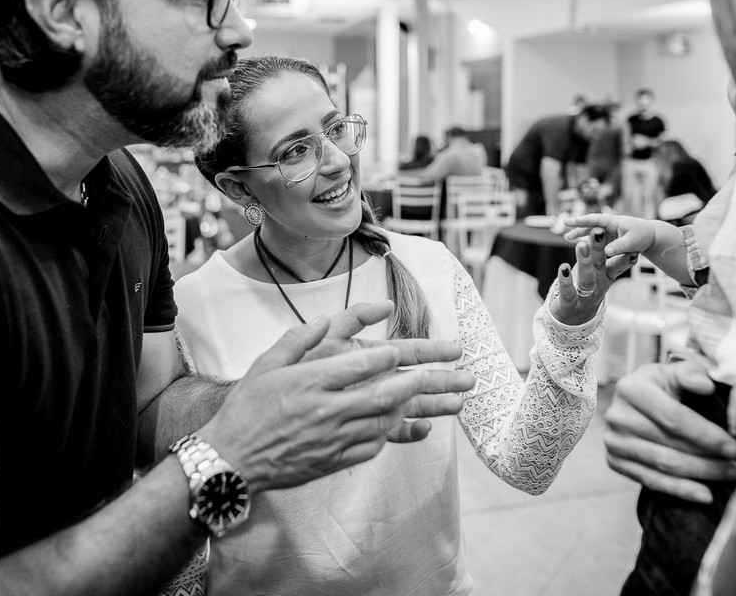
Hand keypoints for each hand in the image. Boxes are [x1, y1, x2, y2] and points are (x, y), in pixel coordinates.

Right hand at [200, 302, 474, 492]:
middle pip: (384, 394)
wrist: (231, 461)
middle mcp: (326, 410)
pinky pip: (374, 445)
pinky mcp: (334, 460)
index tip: (408, 349)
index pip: (360, 365)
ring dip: (419, 410)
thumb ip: (299, 339)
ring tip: (448, 402)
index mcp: (310, 382)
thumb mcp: (266, 364)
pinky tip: (409, 425)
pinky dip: (394, 434)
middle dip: (422, 384)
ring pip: (386, 422)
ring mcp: (332, 438)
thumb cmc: (247, 408)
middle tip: (450, 376)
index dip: (389, 357)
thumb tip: (326, 320)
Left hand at [298, 300, 469, 443]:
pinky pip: (386, 432)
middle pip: (413, 379)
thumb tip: (387, 304)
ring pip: (406, 405)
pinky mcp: (358, 430)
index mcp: (364, 356)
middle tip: (471, 381)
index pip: (405, 350)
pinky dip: (405, 431)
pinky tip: (424, 429)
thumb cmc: (289, 374)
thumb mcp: (321, 338)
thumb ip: (351, 320)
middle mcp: (370, 380)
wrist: (264, 414)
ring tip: (459, 405)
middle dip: (442, 379)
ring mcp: (366, 405)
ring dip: (433, 405)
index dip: (431, 350)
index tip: (456, 350)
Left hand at [549, 227, 636, 324]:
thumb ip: (610, 260)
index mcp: (605, 277)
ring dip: (584, 261)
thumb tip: (624, 242)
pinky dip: (565, 280)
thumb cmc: (587, 289)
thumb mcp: (600, 275)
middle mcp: (596, 286)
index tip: (633, 249)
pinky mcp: (568, 304)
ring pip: (586, 279)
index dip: (625, 259)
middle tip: (599, 231)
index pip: (617, 267)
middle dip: (599, 248)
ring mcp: (583, 296)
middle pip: (599, 265)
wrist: (572, 319)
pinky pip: (567, 292)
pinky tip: (563, 268)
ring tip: (582, 244)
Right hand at [563, 213, 657, 257]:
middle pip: (590, 225)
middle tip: (565, 229)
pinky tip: (578, 245)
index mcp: (613, 221)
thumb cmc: (642, 236)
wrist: (650, 237)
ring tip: (568, 238)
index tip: (571, 222)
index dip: (582, 221)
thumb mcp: (632, 242)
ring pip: (590, 232)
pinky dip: (586, 241)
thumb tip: (607, 252)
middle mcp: (607, 225)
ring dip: (580, 234)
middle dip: (577, 227)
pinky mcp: (608, 239)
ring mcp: (607, 232)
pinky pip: (595, 240)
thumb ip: (619, 247)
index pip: (595, 219)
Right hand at [604, 359, 735, 502]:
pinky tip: (705, 495)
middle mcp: (617, 416)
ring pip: (664, 465)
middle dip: (711, 458)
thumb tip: (706, 386)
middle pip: (671, 444)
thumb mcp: (674, 372)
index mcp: (632, 388)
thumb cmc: (661, 386)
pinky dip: (680, 490)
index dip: (708, 435)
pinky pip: (651, 481)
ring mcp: (614, 441)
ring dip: (702, 474)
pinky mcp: (615, 461)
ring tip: (731, 475)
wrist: (633, 403)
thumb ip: (690, 374)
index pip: (674, 418)